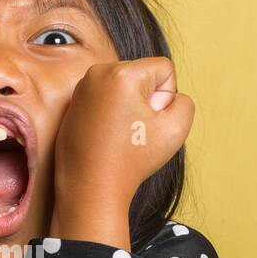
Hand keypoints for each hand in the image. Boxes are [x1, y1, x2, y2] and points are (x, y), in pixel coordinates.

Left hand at [50, 57, 193, 248]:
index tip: (149, 123)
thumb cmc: (132, 161)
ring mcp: (81, 88)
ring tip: (120, 135)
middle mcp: (97, 72)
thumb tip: (166, 95)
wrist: (91, 188)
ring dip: (129, 107)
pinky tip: (107, 138)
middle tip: (133, 132)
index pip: (164, 69)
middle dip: (146, 100)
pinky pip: (105, 99)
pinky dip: (111, 115)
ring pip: (124, 87)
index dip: (166, 97)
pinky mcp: (72, 103)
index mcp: (122, 73)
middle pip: (142, 75)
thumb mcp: (177, 128)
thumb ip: (184, 101)